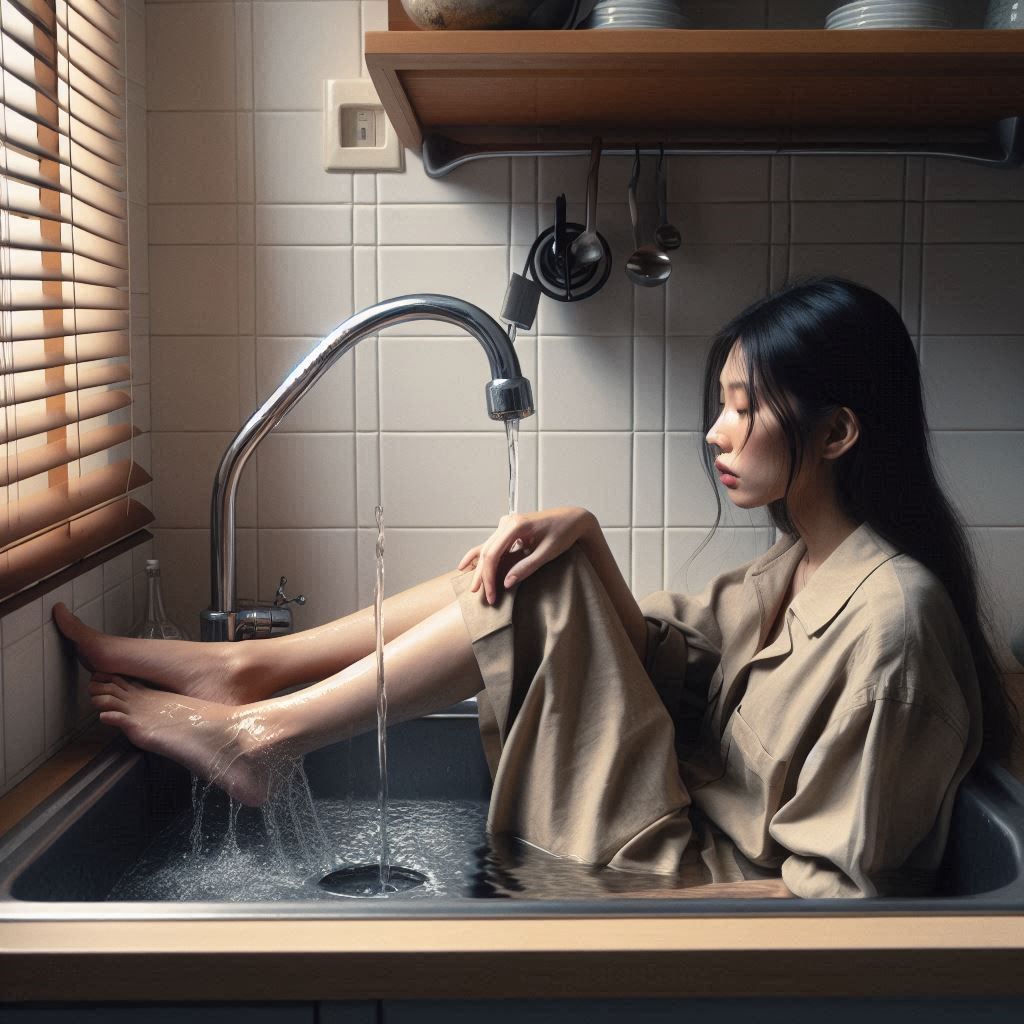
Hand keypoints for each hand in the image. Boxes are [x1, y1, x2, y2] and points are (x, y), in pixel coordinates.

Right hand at [456, 507, 595, 605]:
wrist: (573, 519)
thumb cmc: (564, 533)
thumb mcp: (548, 552)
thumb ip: (526, 567)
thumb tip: (506, 583)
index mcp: (516, 525)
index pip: (493, 554)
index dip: (490, 577)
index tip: (491, 595)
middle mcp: (507, 522)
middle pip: (486, 552)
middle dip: (483, 576)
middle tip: (480, 596)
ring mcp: (507, 524)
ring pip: (487, 548)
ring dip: (481, 569)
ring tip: (473, 586)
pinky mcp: (509, 529)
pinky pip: (492, 545)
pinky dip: (482, 557)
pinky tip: (466, 565)